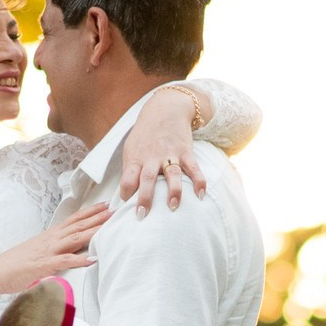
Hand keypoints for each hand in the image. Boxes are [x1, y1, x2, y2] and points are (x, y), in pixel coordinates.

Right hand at [0, 200, 112, 299]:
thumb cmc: (16, 264)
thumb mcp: (39, 253)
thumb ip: (54, 250)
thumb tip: (67, 250)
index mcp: (50, 236)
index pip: (73, 220)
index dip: (90, 212)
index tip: (105, 205)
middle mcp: (51, 240)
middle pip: (78, 225)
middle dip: (98, 217)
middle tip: (116, 210)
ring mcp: (48, 251)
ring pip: (75, 238)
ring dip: (93, 231)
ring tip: (110, 226)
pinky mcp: (44, 265)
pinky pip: (64, 261)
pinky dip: (79, 260)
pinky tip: (92, 258)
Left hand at [117, 87, 208, 212]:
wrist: (165, 110)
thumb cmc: (145, 135)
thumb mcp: (132, 149)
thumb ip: (130, 170)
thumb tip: (126, 194)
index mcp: (136, 158)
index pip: (127, 177)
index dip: (125, 191)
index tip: (124, 205)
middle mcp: (152, 157)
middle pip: (147, 178)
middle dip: (144, 198)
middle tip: (142, 215)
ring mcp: (170, 155)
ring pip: (171, 174)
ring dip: (173, 191)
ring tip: (173, 207)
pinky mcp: (185, 152)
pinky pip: (193, 168)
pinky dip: (199, 181)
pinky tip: (201, 195)